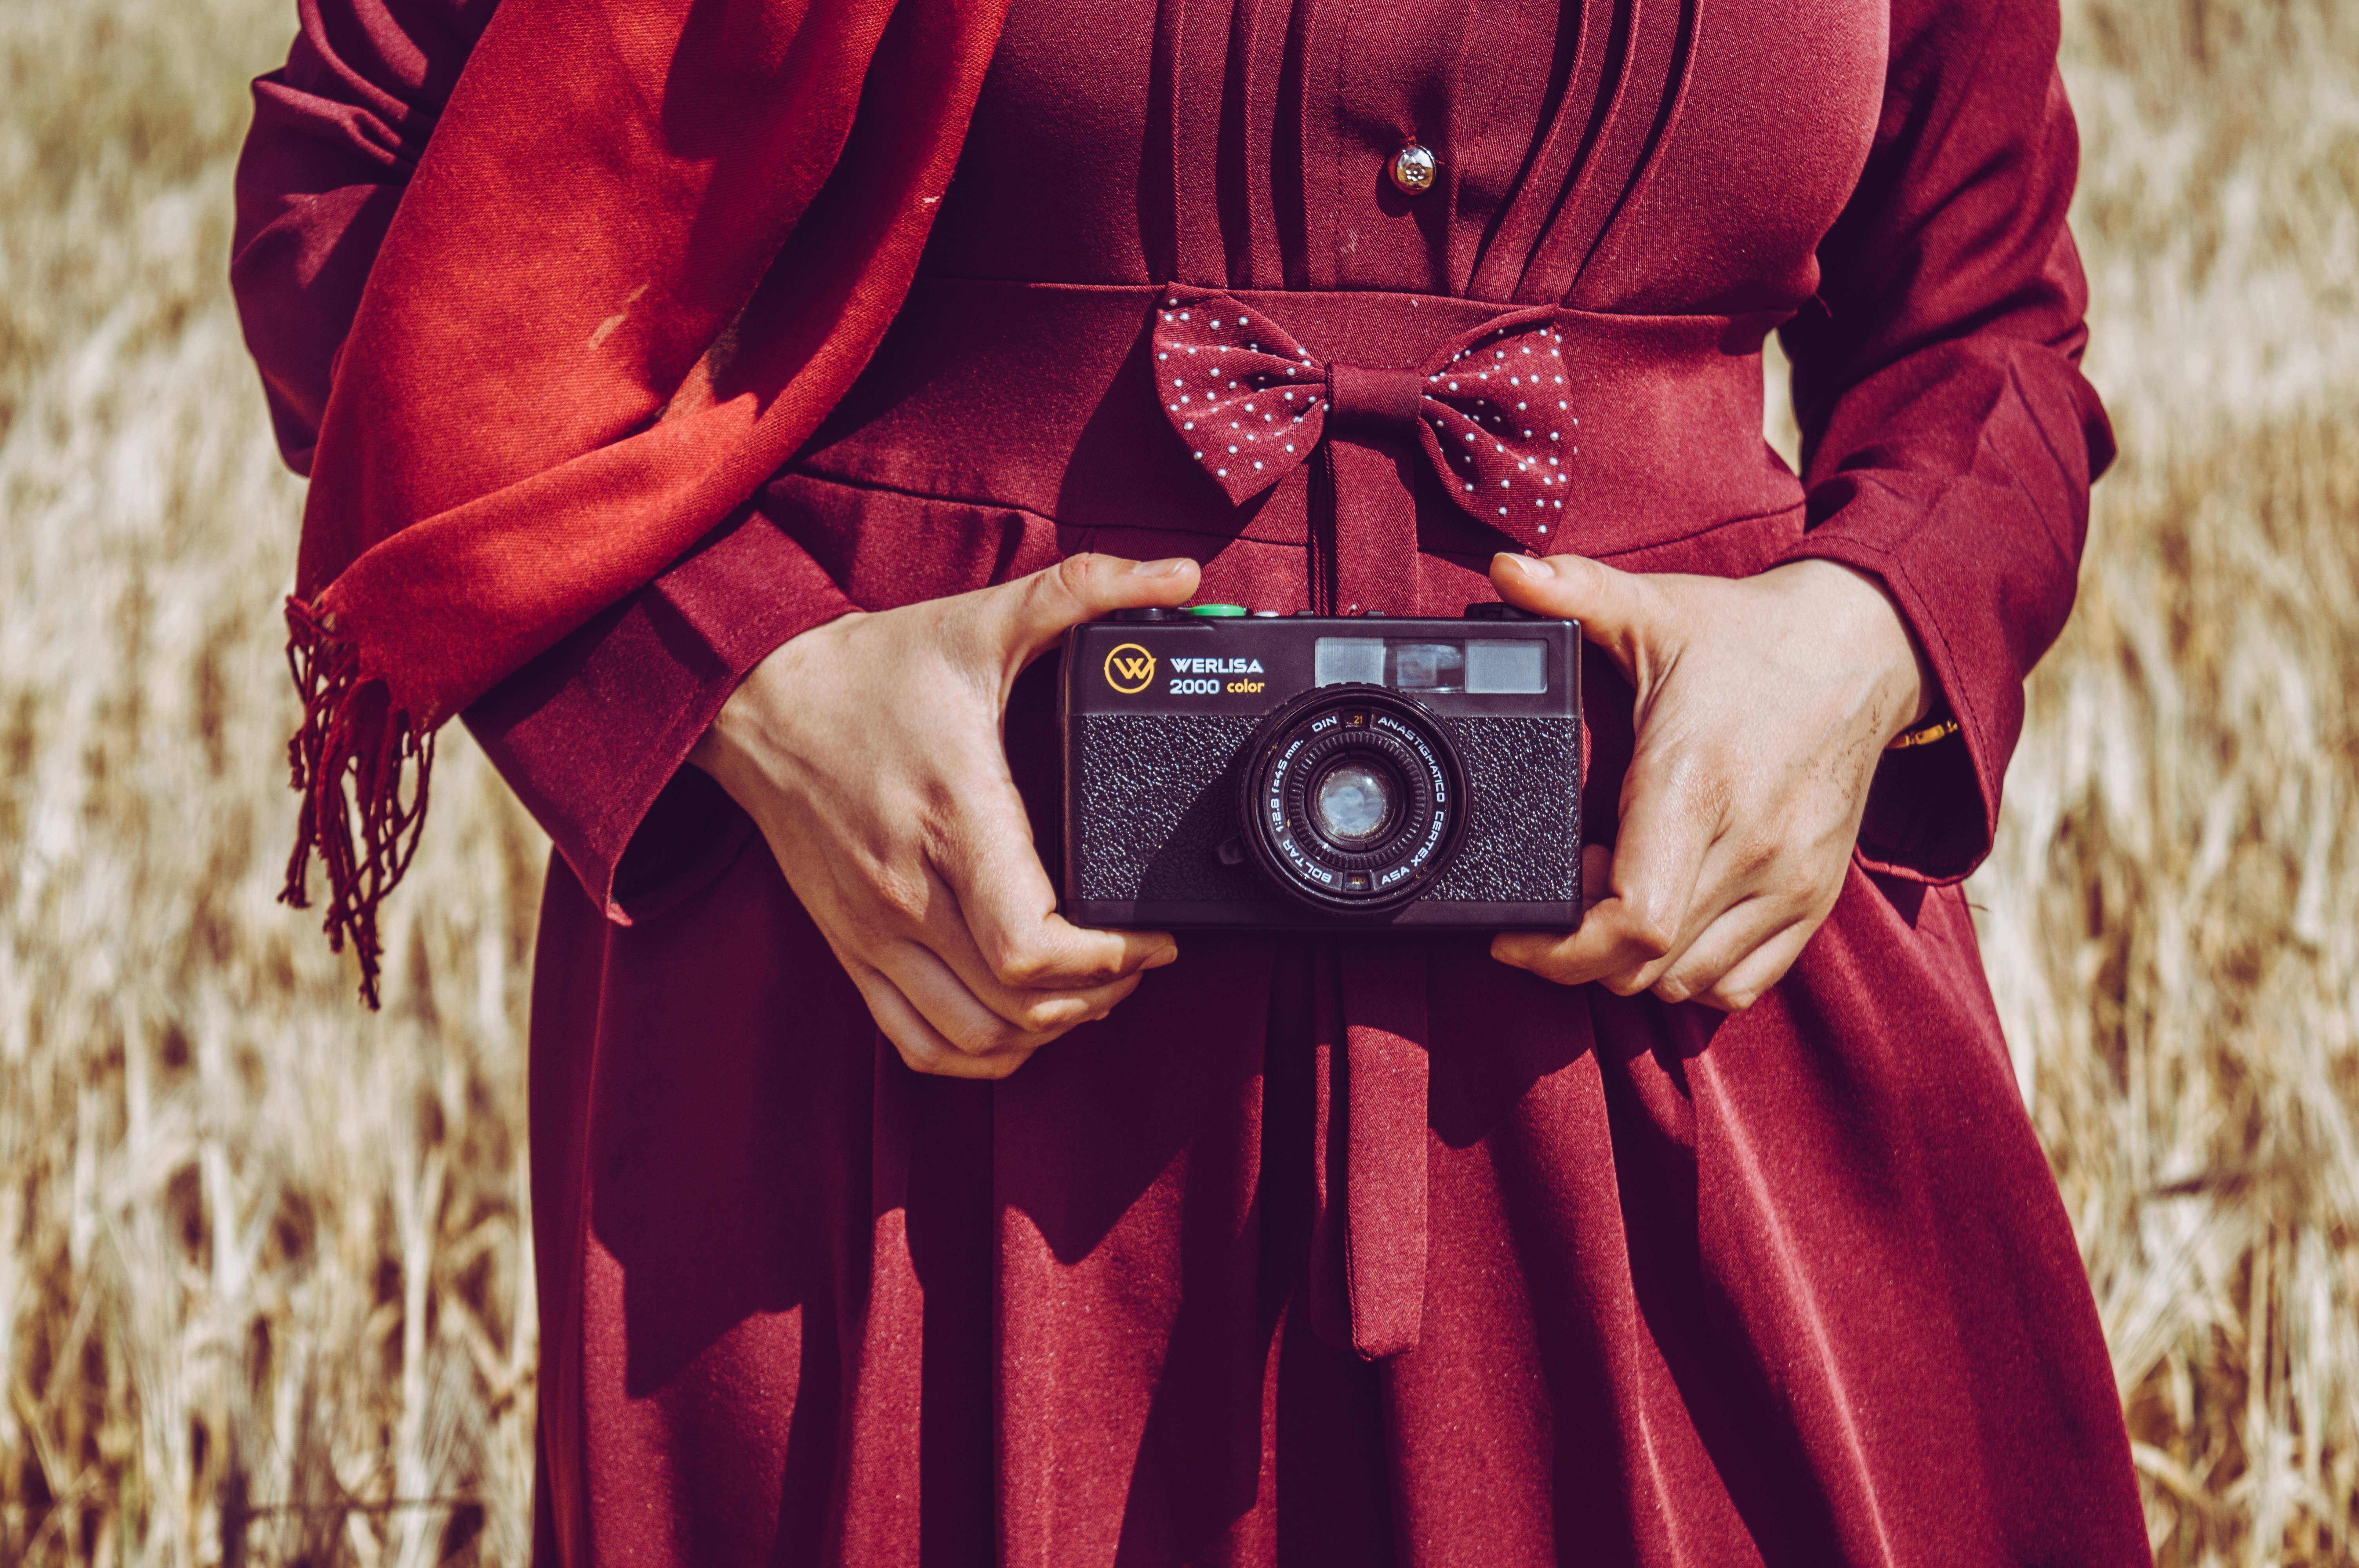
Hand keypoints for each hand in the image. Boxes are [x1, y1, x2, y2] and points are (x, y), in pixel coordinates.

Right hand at [690, 553, 1201, 1077]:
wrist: (754, 700)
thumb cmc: (872, 669)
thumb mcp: (979, 620)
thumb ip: (1084, 591)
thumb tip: (1176, 570)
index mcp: (953, 818)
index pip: (1033, 947)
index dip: (1110, 961)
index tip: (1153, 938)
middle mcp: (909, 890)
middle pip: (1018, 1004)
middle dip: (1097, 998)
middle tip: (1138, 963)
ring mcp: (875, 930)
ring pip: (974, 1037)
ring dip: (1045, 1032)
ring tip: (1089, 992)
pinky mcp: (851, 948)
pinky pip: (918, 1042)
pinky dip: (979, 1053)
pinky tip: (1019, 1025)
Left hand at [1488, 552, 1932, 1010]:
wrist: (1865, 649)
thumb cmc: (1750, 639)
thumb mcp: (1657, 609)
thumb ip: (1575, 592)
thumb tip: (1507, 568)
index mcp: (1697, 785)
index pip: (1633, 920)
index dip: (1562, 946)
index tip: (1518, 930)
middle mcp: (1749, 846)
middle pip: (1646, 964)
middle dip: (1580, 952)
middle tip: (1561, 892)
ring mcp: (1789, 881)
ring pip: (1687, 983)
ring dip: (1632, 964)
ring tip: (1611, 898)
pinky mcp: (1813, 898)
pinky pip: (1741, 983)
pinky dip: (1690, 974)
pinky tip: (1666, 920)